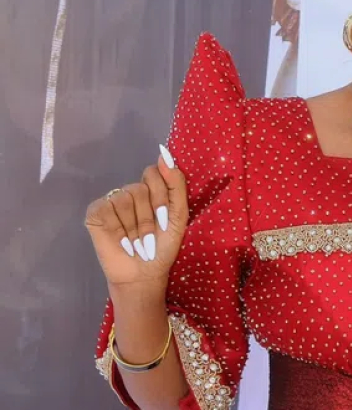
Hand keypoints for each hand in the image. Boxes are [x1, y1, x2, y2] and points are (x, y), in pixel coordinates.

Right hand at [85, 145, 188, 291]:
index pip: (154, 173)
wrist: (144, 273)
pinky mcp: (95, 213)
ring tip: (136, 243)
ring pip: (124, 199)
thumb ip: (176, 183)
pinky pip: (105, 208)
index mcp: (152, 190)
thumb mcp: (179, 215)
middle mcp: (131, 192)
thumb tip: (164, 154)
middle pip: (140, 188)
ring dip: (134, 227)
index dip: (160, 197)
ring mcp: (112, 201)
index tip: (164, 218)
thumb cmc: (163, 247)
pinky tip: (121, 241)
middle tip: (150, 237)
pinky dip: (117, 228)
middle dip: (148, 217)